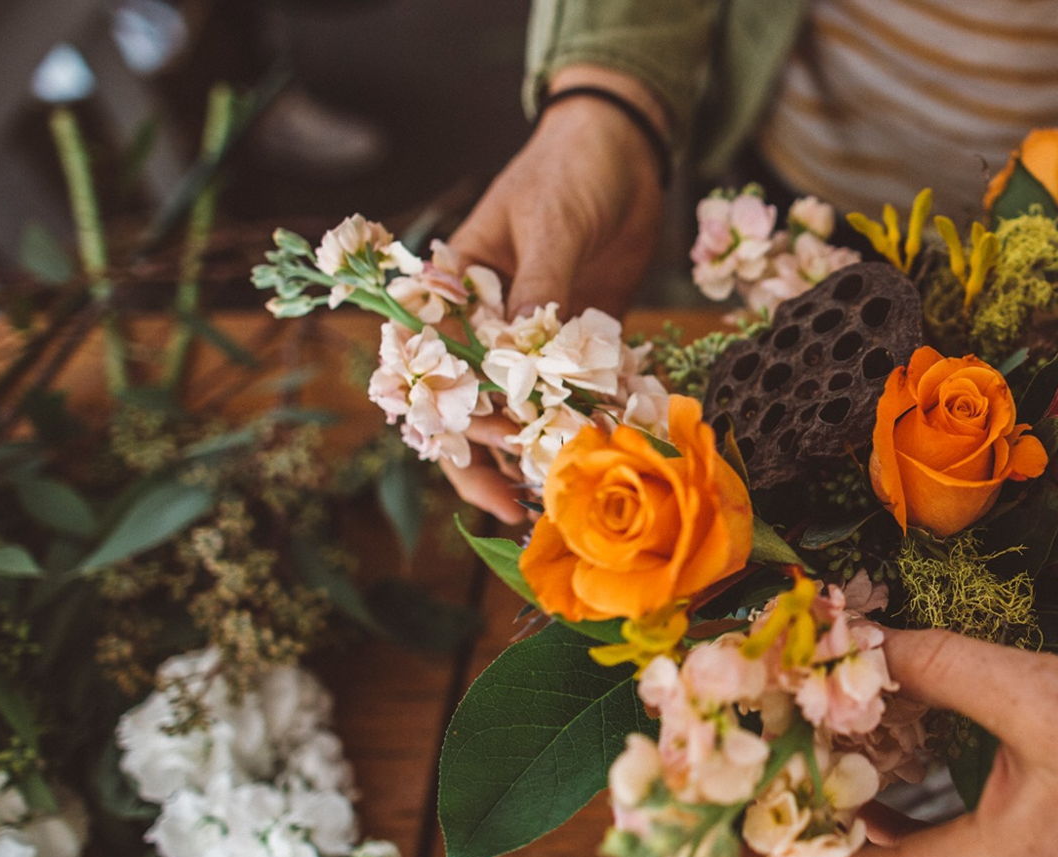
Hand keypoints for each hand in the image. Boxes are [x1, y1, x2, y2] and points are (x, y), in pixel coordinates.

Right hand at [440, 64, 668, 523]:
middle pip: (470, 403)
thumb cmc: (570, 171)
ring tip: (549, 505)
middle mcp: (485, 321)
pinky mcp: (580, 341)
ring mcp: (532, 337)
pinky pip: (575, 394)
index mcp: (452, 288)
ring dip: (532, 455)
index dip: (449, 415)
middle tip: (514, 506)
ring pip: (521, 410)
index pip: (433, 364)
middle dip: (486, 457)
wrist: (625, 149)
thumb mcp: (551, 226)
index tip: (482, 449)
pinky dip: (584, 426)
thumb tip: (523, 355)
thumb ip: (539, 289)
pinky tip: (600, 461)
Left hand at [726, 492, 1057, 856]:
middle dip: (779, 847)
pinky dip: (891, 819)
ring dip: (836, 830)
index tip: (684, 854)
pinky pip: (937, 855)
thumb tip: (860, 638)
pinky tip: (865, 765)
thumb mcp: (1041, 693)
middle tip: (718, 792)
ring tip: (773, 773)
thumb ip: (939, 665)